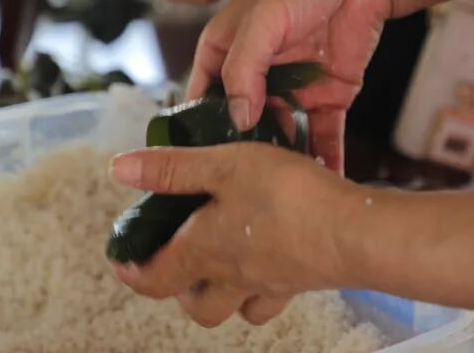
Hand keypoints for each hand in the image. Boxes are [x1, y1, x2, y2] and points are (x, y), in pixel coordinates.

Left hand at [109, 143, 356, 326]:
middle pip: (197, 306)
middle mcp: (234, 277)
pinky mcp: (303, 280)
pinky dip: (263, 285)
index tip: (121, 260)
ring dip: (222, 293)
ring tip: (221, 259)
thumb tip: (120, 170)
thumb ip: (173, 169)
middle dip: (179, 290)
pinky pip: (274, 296)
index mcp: (204, 251)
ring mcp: (270, 283)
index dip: (132, 272)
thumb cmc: (287, 197)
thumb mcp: (223, 166)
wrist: (353, 232)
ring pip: (236, 308)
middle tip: (177, 256)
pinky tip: (268, 256)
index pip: (154, 278)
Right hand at [185, 0, 395, 172]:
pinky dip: (323, 158)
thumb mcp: (262, 20)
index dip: (195, 129)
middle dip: (242, 155)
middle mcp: (255, 74)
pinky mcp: (328, 97)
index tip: (191, 165)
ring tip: (280, 195)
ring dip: (282, 162)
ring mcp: (292, 88)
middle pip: (241, 124)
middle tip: (241, 189)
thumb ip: (244, 69)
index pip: (201, 97)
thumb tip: (239, 119)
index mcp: (224, 51)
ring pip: (281, 135)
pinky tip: (322, 183)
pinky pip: (323, 135)